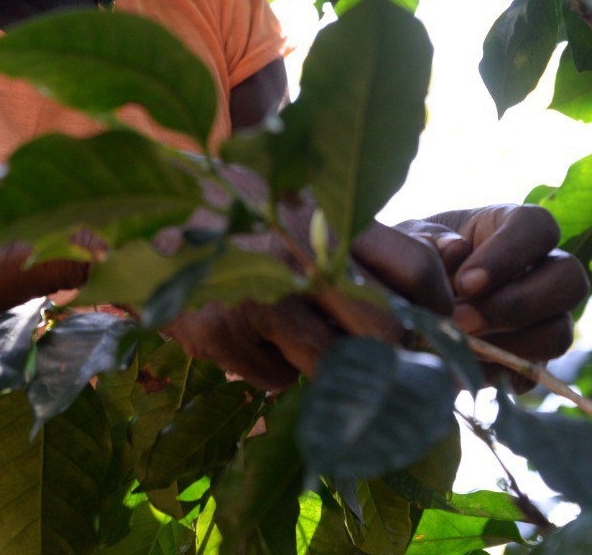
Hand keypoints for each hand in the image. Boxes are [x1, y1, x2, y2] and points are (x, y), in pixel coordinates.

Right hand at [164, 195, 454, 389]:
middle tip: (404, 383)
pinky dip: (275, 372)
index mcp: (328, 215)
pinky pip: (275, 382)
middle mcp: (296, 254)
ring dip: (334, 372)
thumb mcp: (306, 207)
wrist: (141, 209)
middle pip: (383, 332)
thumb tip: (450, 285)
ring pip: (332, 369)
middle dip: (399, 366)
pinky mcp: (217, 335)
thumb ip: (370, 247)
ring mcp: (253, 298)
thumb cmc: (242, 212)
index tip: (448, 343)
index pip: (416, 265)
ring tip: (310, 344)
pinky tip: (253, 339)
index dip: (442, 312)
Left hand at [398, 205, 588, 385]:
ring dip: (512, 344)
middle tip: (462, 319)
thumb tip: (456, 252)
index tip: (466, 282)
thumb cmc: (411, 257)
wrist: (401, 301)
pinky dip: (501, 372)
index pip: (537, 227)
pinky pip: (535, 371)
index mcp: (514, 226)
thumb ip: (429, 241)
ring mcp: (544, 316)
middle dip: (516, 305)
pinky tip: (465, 366)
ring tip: (460, 343)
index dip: (510, 255)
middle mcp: (542, 268)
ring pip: (560, 331)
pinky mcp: (532, 358)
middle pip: (570, 279)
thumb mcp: (410, 240)